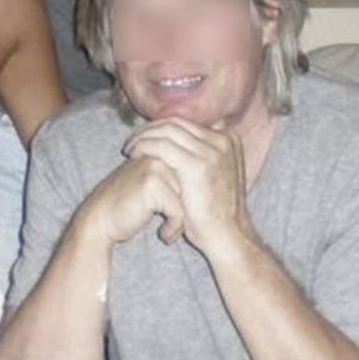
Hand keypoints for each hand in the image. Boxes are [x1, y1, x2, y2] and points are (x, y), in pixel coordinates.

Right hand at [78, 155, 184, 246]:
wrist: (100, 220)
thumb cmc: (129, 206)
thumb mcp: (155, 186)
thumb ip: (176, 177)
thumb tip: (205, 180)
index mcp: (161, 150)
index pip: (192, 176)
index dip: (187, 201)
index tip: (172, 215)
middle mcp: (159, 154)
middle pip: (192, 187)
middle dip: (185, 210)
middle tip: (170, 225)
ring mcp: (155, 168)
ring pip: (187, 199)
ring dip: (181, 221)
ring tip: (166, 229)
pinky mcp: (152, 185)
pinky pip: (179, 210)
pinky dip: (174, 228)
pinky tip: (162, 234)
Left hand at [125, 118, 250, 256]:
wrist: (227, 236)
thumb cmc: (215, 214)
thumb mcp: (215, 178)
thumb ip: (203, 159)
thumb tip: (183, 148)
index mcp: (228, 140)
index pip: (186, 123)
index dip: (161, 128)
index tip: (143, 138)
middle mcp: (223, 140)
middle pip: (176, 123)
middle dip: (150, 129)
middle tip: (131, 142)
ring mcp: (213, 151)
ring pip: (167, 130)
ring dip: (144, 137)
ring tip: (130, 150)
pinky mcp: (198, 164)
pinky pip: (163, 145)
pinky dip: (145, 146)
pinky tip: (135, 155)